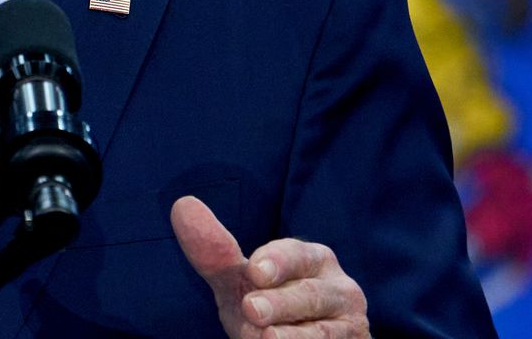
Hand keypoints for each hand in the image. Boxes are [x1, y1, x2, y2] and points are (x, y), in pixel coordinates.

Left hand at [171, 196, 369, 338]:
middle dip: (280, 302)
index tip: (254, 271)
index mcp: (313, 260)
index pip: (297, 256)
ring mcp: (348, 325)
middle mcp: (339, 288)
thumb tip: (182, 205)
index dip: (277, 262)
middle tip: (251, 309)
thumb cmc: (271, 308)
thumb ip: (215, 253)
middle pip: (311, 294)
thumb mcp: (241, 284)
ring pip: (323, 331)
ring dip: (294, 336)